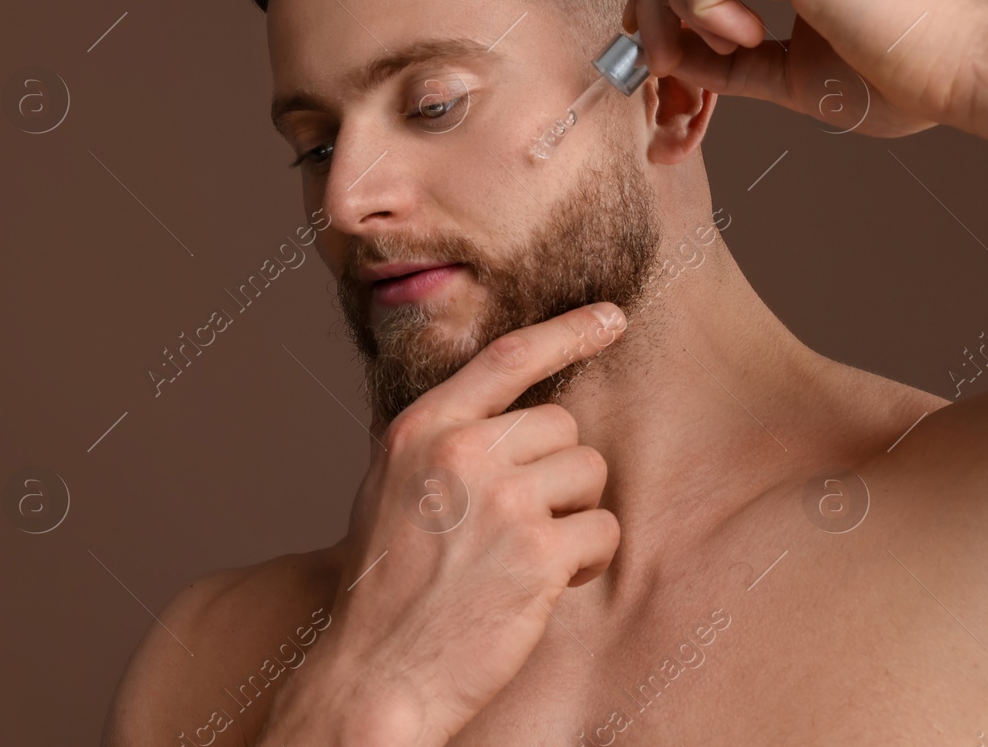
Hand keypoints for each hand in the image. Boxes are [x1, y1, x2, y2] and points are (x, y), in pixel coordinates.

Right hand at [261, 303, 626, 746]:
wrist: (376, 670)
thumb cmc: (384, 585)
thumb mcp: (390, 487)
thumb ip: (441, 441)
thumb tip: (506, 412)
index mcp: (421, 429)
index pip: (508, 357)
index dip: (568, 332)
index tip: (611, 316)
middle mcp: (461, 451)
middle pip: (562, 426)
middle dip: (558, 475)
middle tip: (522, 525)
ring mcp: (501, 499)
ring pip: (588, 475)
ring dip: (573, 519)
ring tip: (524, 559)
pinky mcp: (538, 552)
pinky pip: (602, 532)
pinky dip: (586, 562)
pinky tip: (541, 587)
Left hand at [622, 0, 987, 142]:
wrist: (969, 70)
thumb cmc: (901, 72)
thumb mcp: (789, 68)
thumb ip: (726, 62)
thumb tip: (671, 60)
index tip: (669, 46)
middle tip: (667, 58)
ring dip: (676, 1)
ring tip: (725, 47)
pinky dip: (702, 8)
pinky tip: (745, 37)